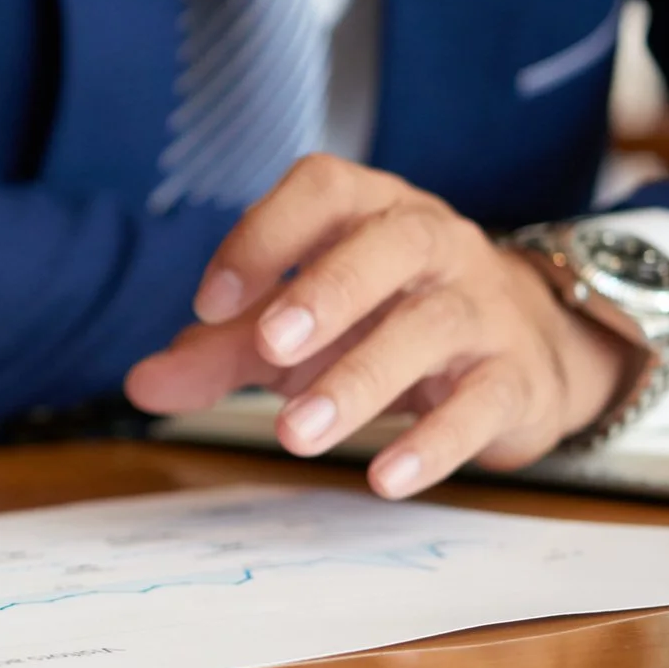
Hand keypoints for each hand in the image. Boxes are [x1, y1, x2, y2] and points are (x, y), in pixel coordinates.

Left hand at [125, 157, 640, 497]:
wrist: (526, 350)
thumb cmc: (385, 322)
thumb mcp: (297, 330)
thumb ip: (220, 350)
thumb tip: (142, 384)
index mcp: (372, 211)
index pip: (324, 189)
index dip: (265, 234)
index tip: (211, 301)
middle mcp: (435, 245)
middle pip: (389, 245)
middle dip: (325, 292)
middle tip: (269, 346)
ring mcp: (483, 307)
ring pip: (429, 326)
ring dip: (359, 380)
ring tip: (295, 433)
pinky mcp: (516, 377)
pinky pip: (482, 402)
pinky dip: (433, 443)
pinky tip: (384, 478)